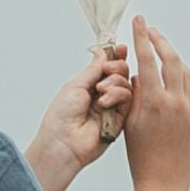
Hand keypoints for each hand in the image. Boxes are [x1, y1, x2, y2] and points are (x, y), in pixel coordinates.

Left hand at [24, 45, 133, 190]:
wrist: (63, 142)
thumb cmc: (61, 116)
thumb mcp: (76, 84)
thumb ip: (94, 68)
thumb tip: (103, 52)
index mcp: (89, 86)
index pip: (107, 67)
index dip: (115, 57)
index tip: (120, 48)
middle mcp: (102, 95)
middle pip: (121, 73)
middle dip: (117, 66)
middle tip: (107, 70)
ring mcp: (112, 107)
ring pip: (126, 84)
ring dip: (114, 82)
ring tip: (100, 91)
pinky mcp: (120, 119)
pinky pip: (128, 99)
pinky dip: (118, 95)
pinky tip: (105, 102)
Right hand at [119, 18, 189, 190]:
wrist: (163, 185)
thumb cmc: (141, 157)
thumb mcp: (131, 123)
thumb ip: (136, 95)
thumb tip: (141, 73)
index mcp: (155, 102)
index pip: (147, 60)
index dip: (142, 37)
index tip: (139, 21)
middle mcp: (177, 103)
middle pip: (172, 60)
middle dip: (161, 42)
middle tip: (152, 31)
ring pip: (188, 75)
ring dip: (176, 62)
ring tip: (165, 56)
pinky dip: (189, 84)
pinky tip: (181, 83)